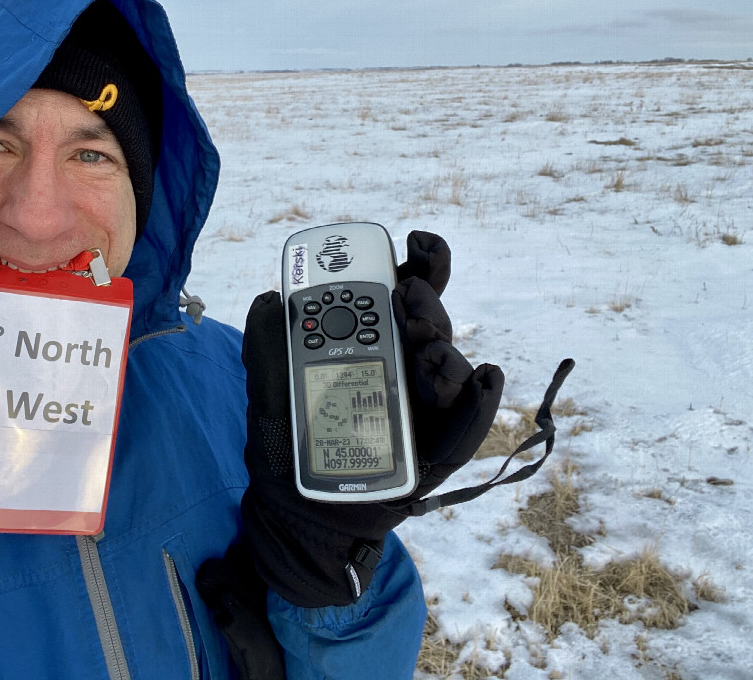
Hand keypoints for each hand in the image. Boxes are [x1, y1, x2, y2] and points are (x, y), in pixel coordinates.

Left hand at [239, 231, 503, 607]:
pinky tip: (485, 377)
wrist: (298, 509)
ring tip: (429, 350)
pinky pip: (467, 426)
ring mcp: (428, 408)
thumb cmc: (291, 440)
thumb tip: (270, 300)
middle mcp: (408, 365)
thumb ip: (267, 346)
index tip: (415, 243)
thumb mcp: (269, 388)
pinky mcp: (438, 451)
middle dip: (425, 304)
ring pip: (452, 370)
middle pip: (432, 324)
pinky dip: (480, 402)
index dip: (420, 263)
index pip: (405, 292)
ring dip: (446, 352)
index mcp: (374, 340)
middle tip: (408, 296)